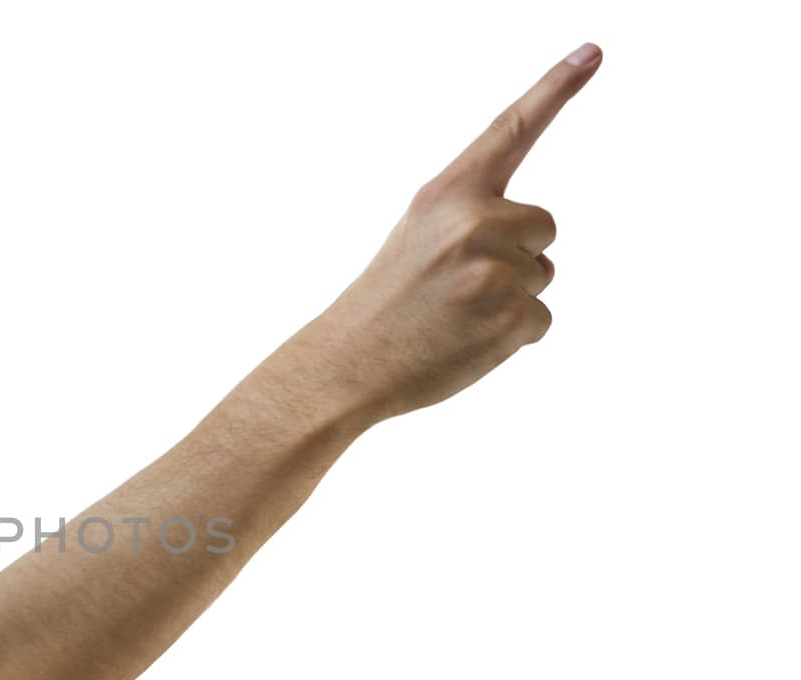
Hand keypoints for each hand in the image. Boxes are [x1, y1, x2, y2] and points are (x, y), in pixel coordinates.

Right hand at [314, 43, 603, 423]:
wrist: (347, 366)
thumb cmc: (384, 304)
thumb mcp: (416, 236)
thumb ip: (473, 219)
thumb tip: (542, 254)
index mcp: (446, 195)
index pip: (510, 131)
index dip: (556, 88)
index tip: (592, 51)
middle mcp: (475, 223)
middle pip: (543, 224)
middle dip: (517, 253)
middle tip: (460, 286)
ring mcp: (497, 271)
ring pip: (543, 274)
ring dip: (510, 297)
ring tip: (456, 316)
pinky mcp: (514, 317)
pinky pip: (541, 319)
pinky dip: (512, 336)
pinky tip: (469, 341)